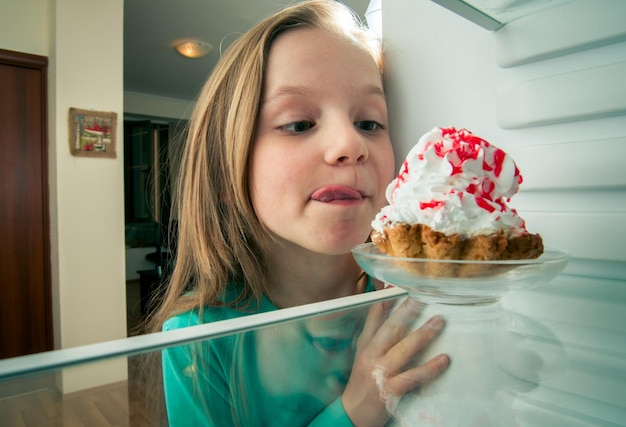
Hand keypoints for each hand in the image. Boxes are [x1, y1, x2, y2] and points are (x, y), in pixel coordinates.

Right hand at [341, 297, 448, 426]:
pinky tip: (444, 360)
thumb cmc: (362, 380)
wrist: (352, 413)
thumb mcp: (364, 353)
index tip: (397, 284)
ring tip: (438, 321)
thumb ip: (376, 331)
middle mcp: (371, 355)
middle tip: (423, 296)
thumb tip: (388, 307)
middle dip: (407, 310)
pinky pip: (413, 376)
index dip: (386, 299)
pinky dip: (429, 368)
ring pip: (403, 349)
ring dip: (422, 334)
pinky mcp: (389, 390)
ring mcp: (380, 372)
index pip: (374, 316)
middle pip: (390, 328)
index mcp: (366, 344)